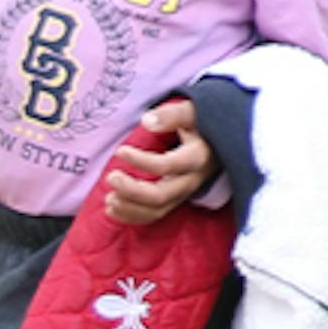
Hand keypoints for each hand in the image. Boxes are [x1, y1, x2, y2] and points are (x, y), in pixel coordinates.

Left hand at [97, 100, 213, 225]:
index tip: (120, 151)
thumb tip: (146, 121)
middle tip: (110, 177)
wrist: (218, 142)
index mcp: (197, 157)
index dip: (141, 161)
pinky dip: (132, 217)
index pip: (167, 166)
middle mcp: (192, 180)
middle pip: (160, 195)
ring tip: (109, 199)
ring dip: (130, 208)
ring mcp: (184, 193)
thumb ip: (172, 115)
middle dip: (132, 190)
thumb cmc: (203, 123)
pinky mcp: (176, 200)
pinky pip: (155, 215)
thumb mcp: (193, 112)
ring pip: (156, 211)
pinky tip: (113, 209)